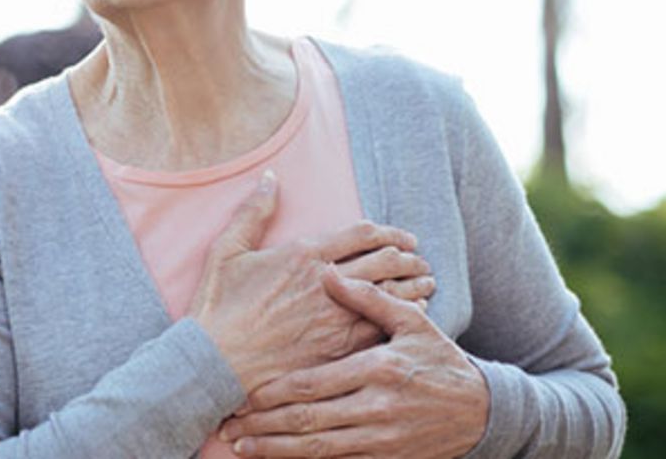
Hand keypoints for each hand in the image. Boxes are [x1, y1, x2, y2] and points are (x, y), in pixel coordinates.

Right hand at [187, 171, 426, 393]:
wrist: (215, 360)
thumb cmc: (217, 306)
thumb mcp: (226, 250)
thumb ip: (253, 212)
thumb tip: (271, 178)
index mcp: (304, 254)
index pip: (362, 234)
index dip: (389, 232)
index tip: (404, 238)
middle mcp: (327, 282)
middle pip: (386, 261)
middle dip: (409, 258)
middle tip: (419, 260)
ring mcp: (337, 317)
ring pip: (392, 294)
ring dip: (415, 286)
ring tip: (426, 283)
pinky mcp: (339, 348)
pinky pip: (384, 327)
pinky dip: (405, 317)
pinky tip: (414, 316)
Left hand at [217, 270, 489, 457]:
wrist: (483, 411)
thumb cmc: (438, 360)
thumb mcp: (411, 323)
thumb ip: (368, 299)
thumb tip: (327, 272)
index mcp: (378, 369)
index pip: (313, 384)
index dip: (273, 393)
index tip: (243, 393)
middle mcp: (377, 407)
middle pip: (308, 420)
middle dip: (264, 426)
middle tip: (229, 425)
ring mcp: (382, 437)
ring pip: (318, 448)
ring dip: (277, 450)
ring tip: (242, 447)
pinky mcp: (387, 456)